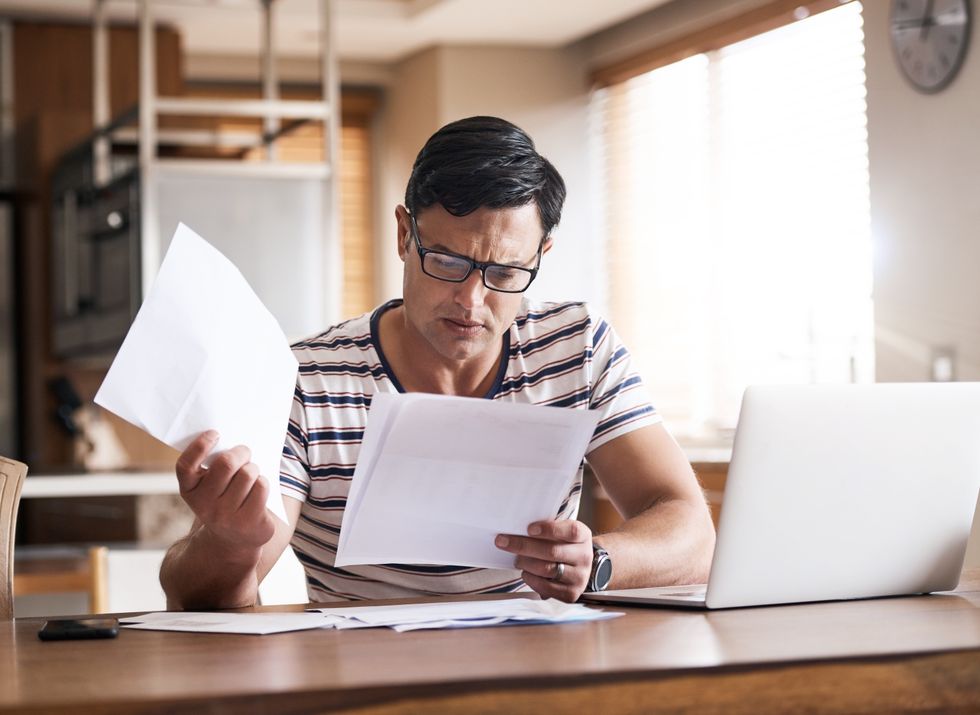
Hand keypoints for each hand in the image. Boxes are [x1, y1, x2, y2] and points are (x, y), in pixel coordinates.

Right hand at [175, 431, 275, 551]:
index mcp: (190, 491)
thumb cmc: (224, 499)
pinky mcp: (249, 521)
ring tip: (251, 474)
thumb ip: (214, 467)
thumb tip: (235, 440)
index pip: (186, 466)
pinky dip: (263, 482)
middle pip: (226, 464)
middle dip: (240, 451)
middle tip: (244, 451)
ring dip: (253, 468)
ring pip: (248, 473)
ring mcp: (226, 516)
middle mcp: (204, 506)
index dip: (199, 446)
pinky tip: (258, 489)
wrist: (234, 539)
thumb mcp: (211, 486)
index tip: (215, 433)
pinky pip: (261, 486)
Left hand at [495, 519, 592, 602]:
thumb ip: (547, 530)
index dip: (549, 529)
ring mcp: (579, 577)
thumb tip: (518, 529)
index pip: (570, 531)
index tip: (529, 529)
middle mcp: (584, 557)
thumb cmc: (564, 544)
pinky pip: (546, 587)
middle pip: (552, 551)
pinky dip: (531, 579)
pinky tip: (525, 572)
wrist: (581, 566)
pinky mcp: (571, 593)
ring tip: (516, 559)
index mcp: (583, 536)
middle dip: (523, 546)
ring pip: (547, 570)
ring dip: (525, 563)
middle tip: (503, 541)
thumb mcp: (562, 532)